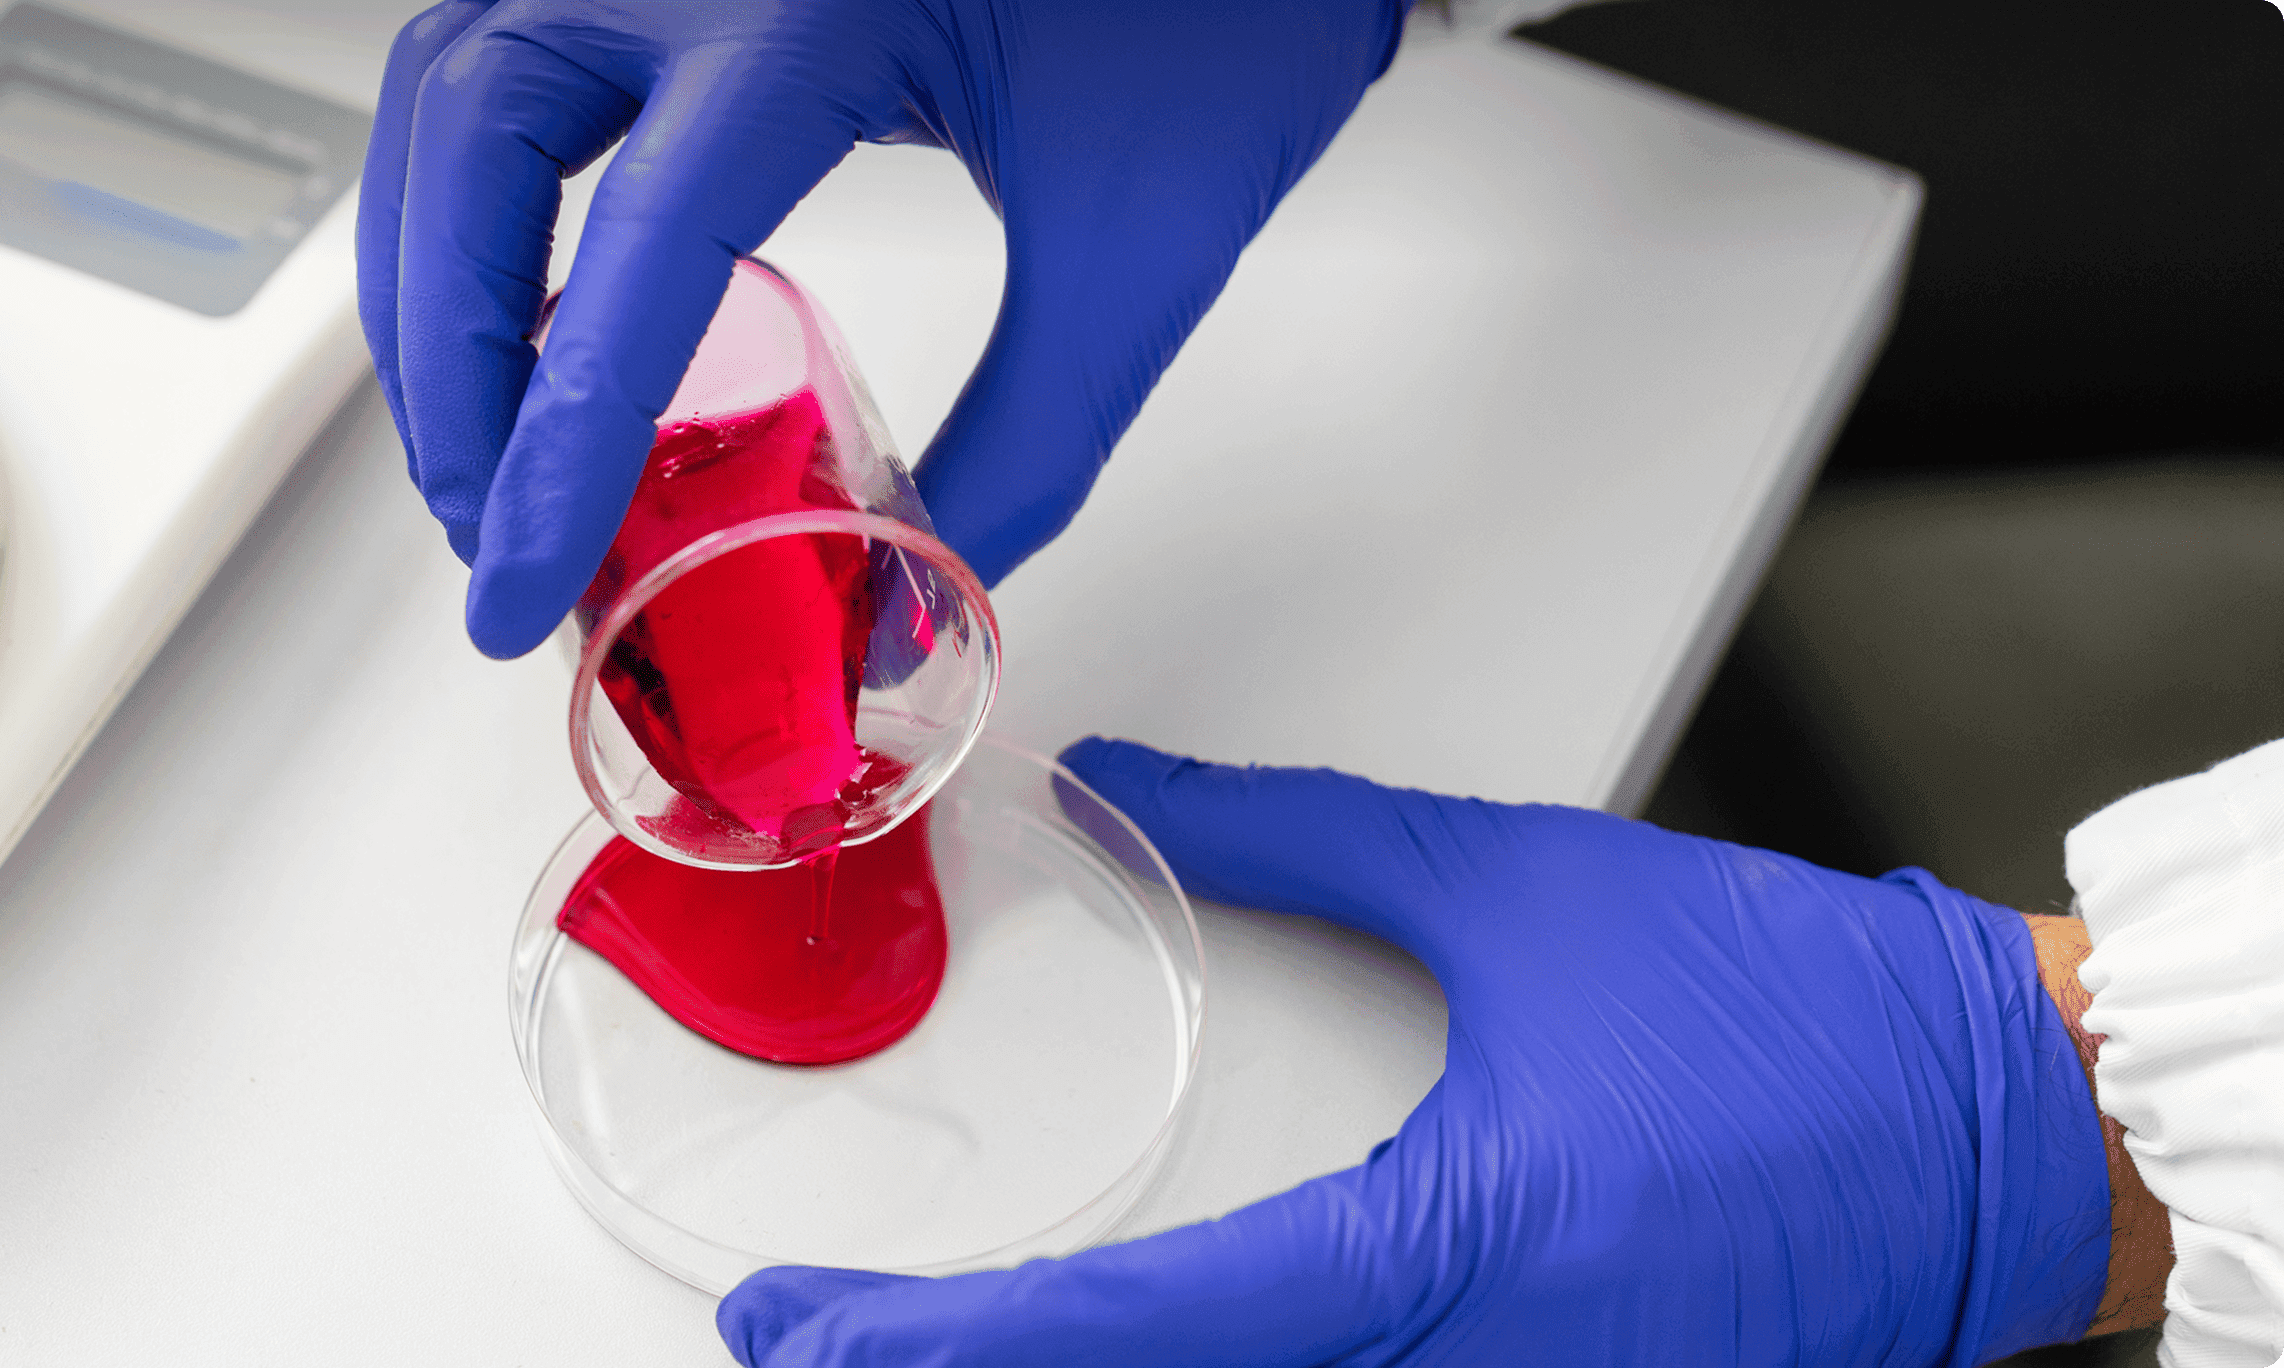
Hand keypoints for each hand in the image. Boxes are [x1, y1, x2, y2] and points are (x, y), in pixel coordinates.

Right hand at [359, 0, 1416, 656]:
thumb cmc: (1220, 16)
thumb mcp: (1133, 254)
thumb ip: (1021, 446)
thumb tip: (909, 589)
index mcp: (810, 10)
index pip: (634, 253)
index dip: (556, 441)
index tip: (521, 581)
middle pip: (473, 146)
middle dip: (454, 360)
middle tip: (490, 522)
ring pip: (451, 90)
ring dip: (432, 274)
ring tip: (479, 440)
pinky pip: (501, 55)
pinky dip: (469, 193)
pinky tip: (514, 306)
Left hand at [716, 739, 2113, 1365]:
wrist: (2010, 1127)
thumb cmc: (1802, 1018)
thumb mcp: (1521, 889)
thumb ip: (1297, 838)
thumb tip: (1139, 791)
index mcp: (1443, 1264)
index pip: (1129, 1336)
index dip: (933, 1346)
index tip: (802, 1328)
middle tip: (819, 1353)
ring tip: (946, 1355)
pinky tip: (1140, 1356)